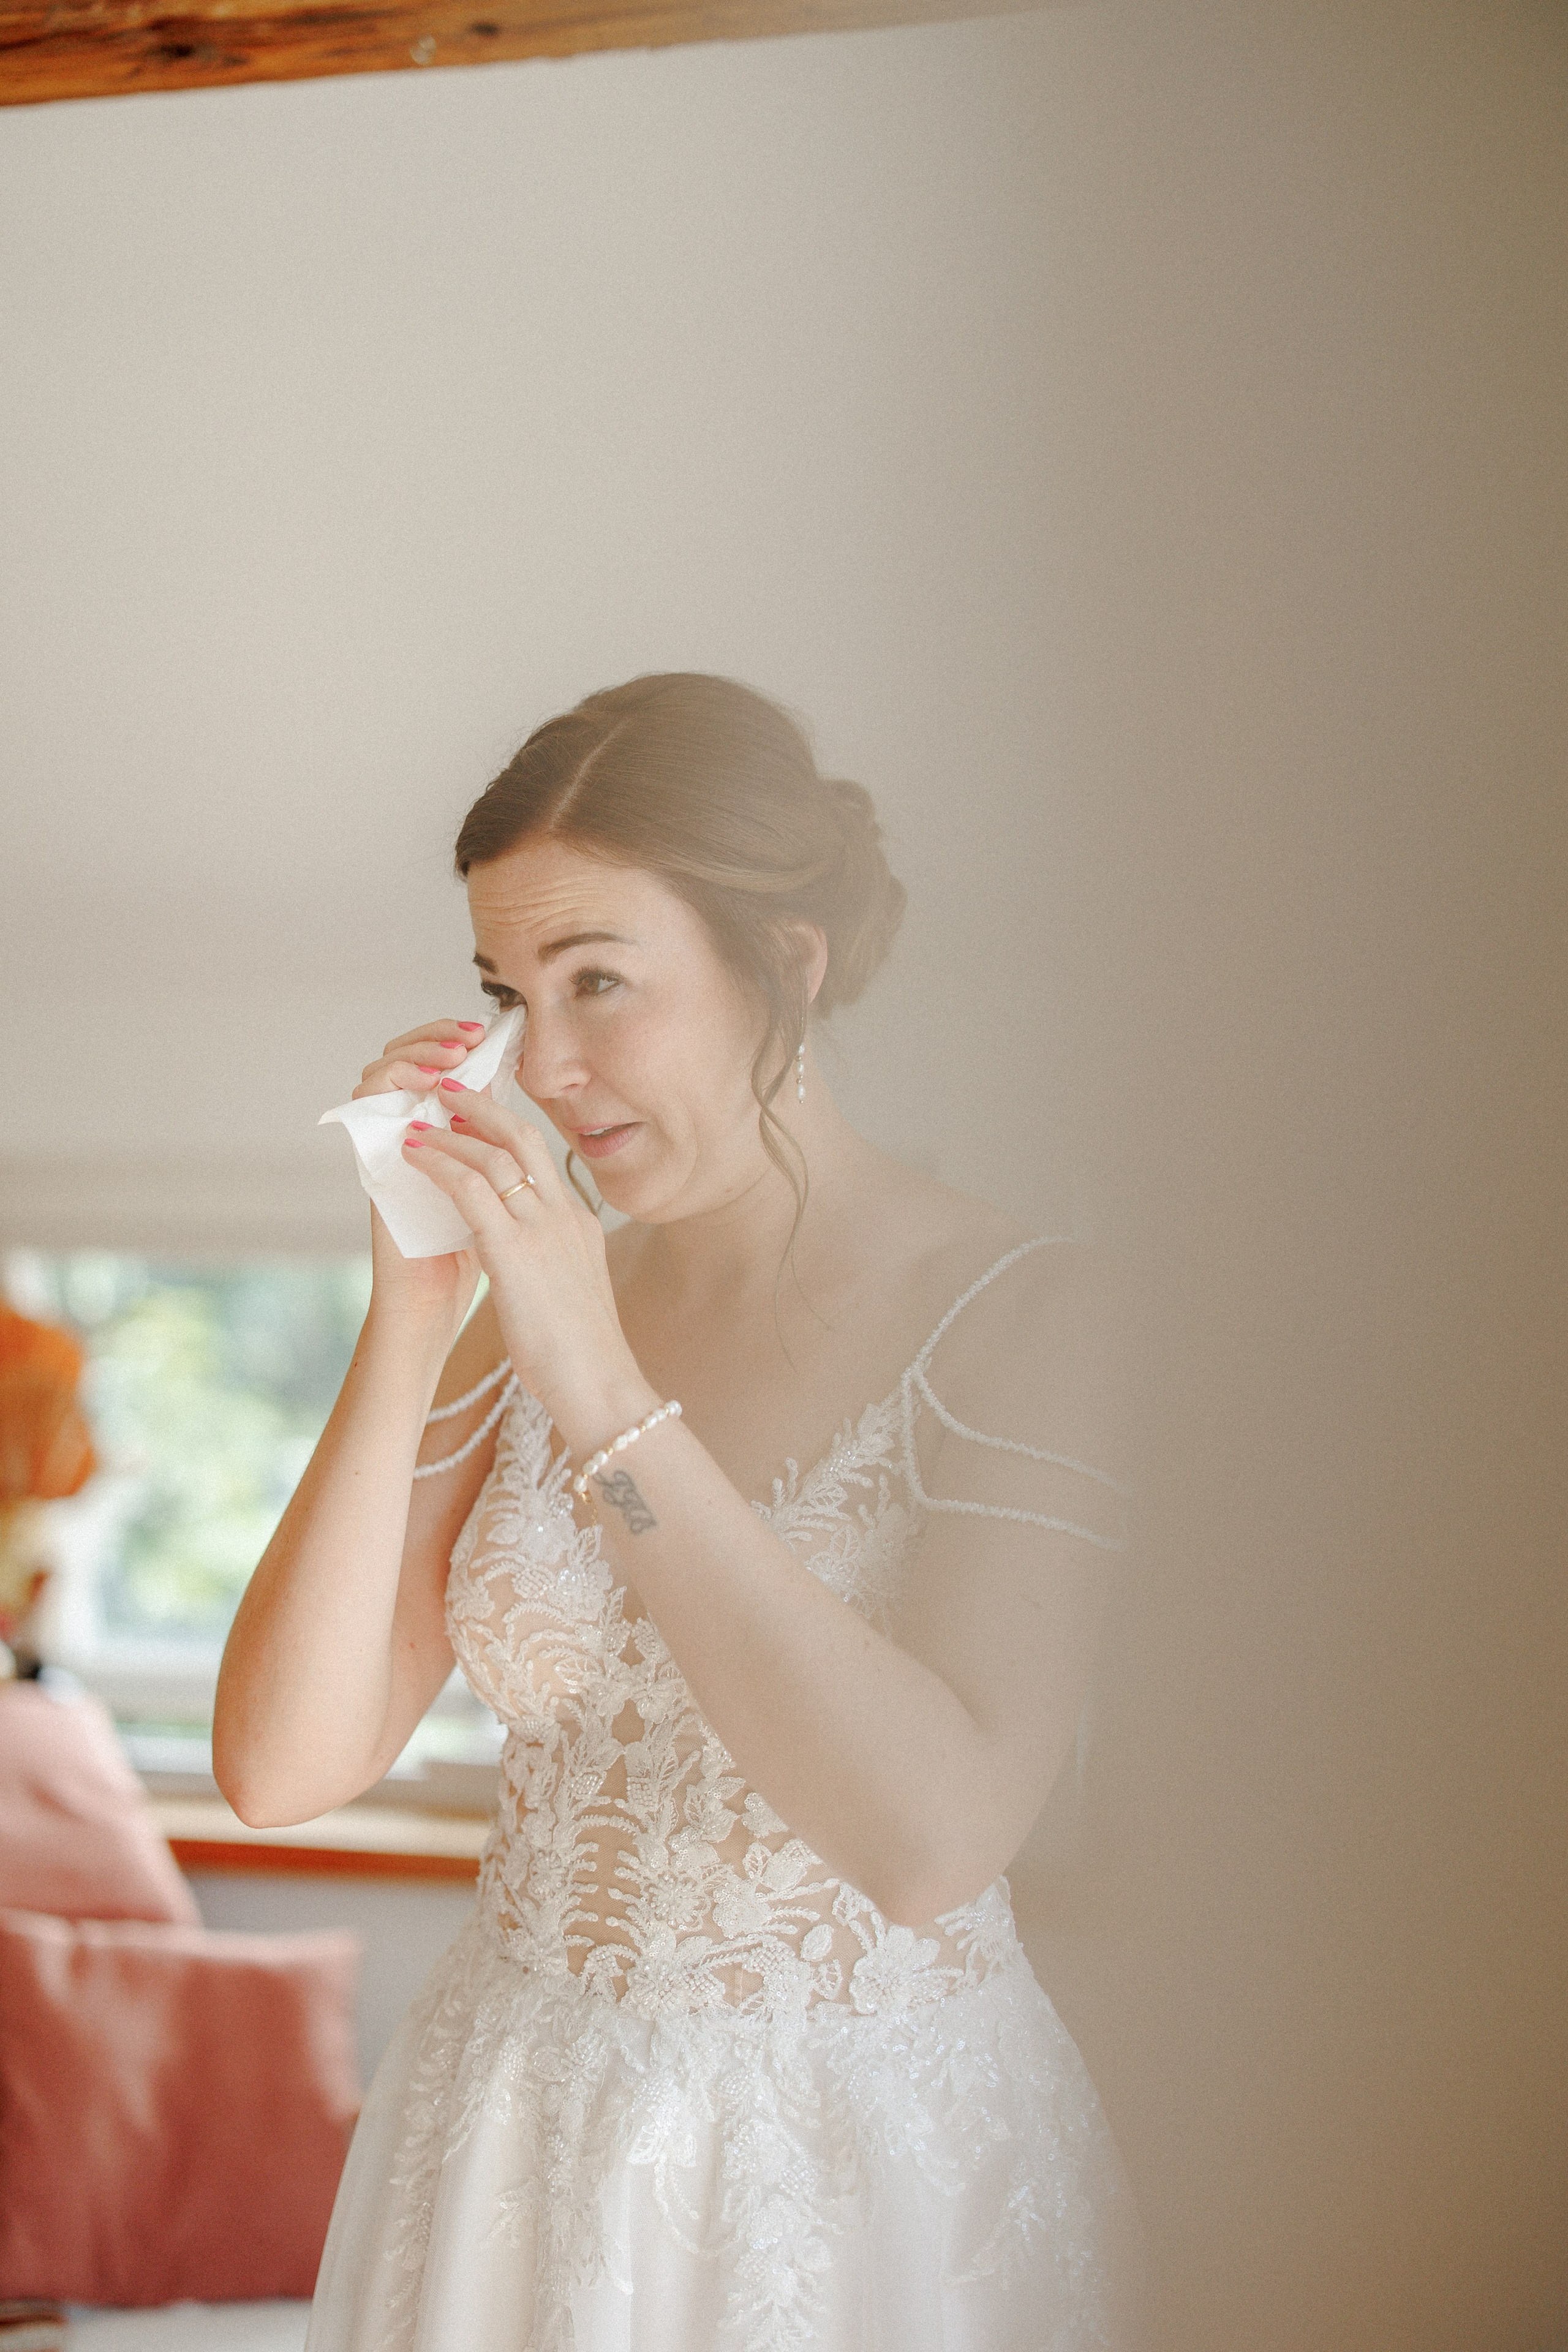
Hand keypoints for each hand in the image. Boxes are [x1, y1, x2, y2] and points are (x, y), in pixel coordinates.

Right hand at [353, 1018, 490, 1348]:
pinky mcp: (366, 1162)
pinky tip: (422, 1078)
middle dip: (439, 1035)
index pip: (447, 1068)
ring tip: (449, 1052)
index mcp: (446, 1141)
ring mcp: (384, 1147)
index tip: (494, 1031)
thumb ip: (505, 1164)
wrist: (433, 1312)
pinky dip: (389, 1081)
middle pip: (412, 1057)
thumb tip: (526, 1126)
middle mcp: (411, 1137)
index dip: (465, 1044)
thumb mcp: (502, 1200)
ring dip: (415, 1051)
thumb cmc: (472, 1265)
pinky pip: (367, 1104)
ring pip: (384, 1071)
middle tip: (470, 1032)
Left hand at [400, 1084, 654, 1447]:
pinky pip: (470, 1187)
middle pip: (524, 1139)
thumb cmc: (583, 1355)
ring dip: (450, 1133)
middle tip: (449, 1090)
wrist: (600, 1387)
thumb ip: (554, 1264)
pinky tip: (413, 1156)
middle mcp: (565, 1216)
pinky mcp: (515, 1252)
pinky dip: (438, 1163)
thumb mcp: (573, 1292)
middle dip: (483, 1107)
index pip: (542, 1159)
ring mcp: (543, 1230)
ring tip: (418, 1123)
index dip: (505, 1130)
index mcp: (580, 1225)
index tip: (476, 1117)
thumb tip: (530, 1260)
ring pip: (493, 1156)